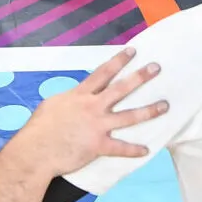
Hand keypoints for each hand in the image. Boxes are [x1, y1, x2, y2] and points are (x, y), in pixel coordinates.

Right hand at [11, 47, 165, 177]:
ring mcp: (97, 126)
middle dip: (140, 77)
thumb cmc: (39, 129)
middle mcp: (92, 107)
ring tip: (165, 105)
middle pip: (121, 88)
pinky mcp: (98, 146)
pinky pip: (120, 148)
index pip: (103, 73)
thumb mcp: (53, 105)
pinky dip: (133, 150)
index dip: (118, 61)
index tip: (132, 51)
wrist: (36, 151)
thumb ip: (69, 99)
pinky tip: (146, 149)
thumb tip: (74, 98)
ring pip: (129, 116)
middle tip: (156, 68)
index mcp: (80, 95)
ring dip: (149, 111)